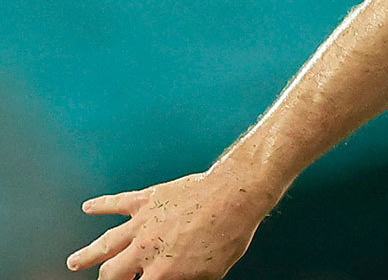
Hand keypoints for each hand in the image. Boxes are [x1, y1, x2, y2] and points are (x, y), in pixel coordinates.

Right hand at [67, 170, 275, 279]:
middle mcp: (146, 249)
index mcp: (163, 271)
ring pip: (105, 243)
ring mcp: (143, 223)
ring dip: (87, 254)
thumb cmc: (230, 231)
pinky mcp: (147, 200)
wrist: (235, 194)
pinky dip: (101, 205)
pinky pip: (117, 202)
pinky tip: (89, 207)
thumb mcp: (213, 272)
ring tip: (74, 262)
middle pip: (111, 272)